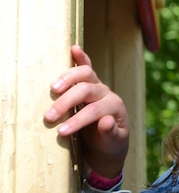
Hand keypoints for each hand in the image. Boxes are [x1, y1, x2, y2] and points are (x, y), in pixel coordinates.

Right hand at [44, 45, 128, 177]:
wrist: (110, 141)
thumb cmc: (110, 143)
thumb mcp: (113, 143)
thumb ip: (110, 133)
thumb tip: (105, 121)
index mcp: (115, 108)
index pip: (95, 111)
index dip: (77, 120)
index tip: (61, 131)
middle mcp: (107, 93)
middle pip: (86, 90)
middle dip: (66, 102)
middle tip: (49, 117)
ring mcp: (98, 86)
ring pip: (85, 75)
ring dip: (66, 80)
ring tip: (52, 89)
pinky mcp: (90, 83)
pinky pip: (86, 67)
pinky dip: (81, 58)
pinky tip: (74, 48)